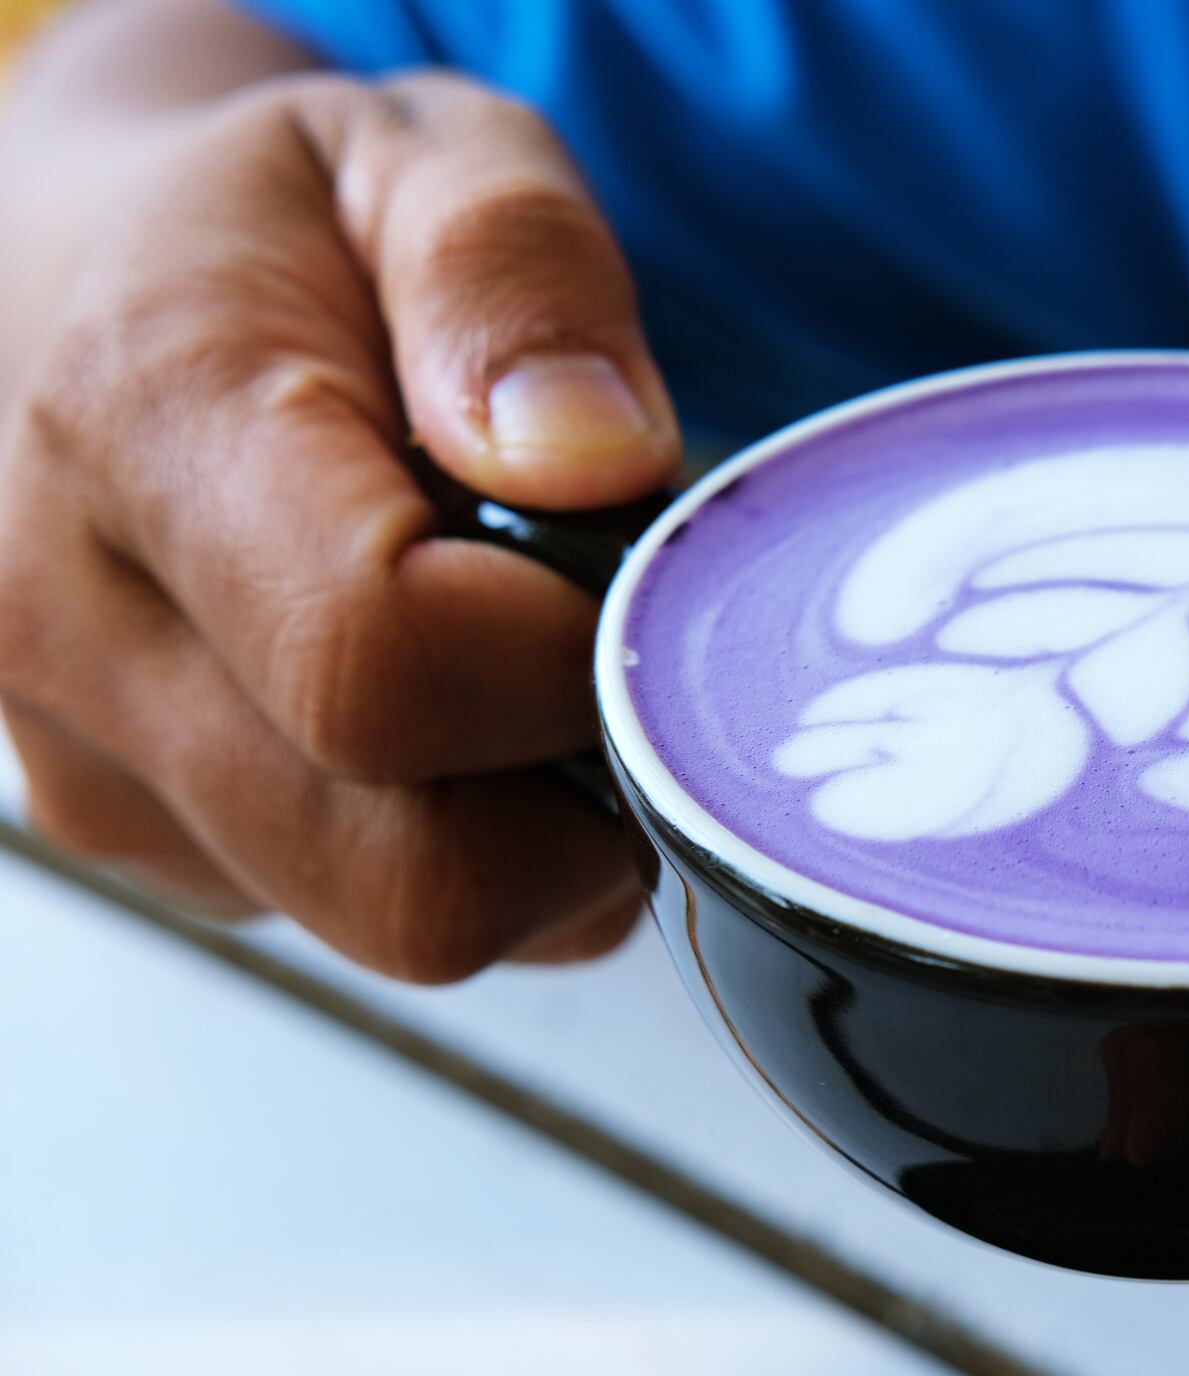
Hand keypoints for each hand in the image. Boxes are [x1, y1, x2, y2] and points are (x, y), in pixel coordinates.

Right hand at [0, 63, 681, 979]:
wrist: (73, 276)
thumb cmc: (276, 218)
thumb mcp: (424, 150)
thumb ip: (515, 273)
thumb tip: (594, 463)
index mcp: (146, 427)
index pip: (390, 671)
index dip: (574, 660)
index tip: (626, 570)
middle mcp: (79, 632)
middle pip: (413, 878)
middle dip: (582, 793)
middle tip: (606, 638)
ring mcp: (94, 762)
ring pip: (404, 924)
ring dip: (532, 827)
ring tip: (517, 650)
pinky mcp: (140, 834)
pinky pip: (366, 917)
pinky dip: (461, 842)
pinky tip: (445, 703)